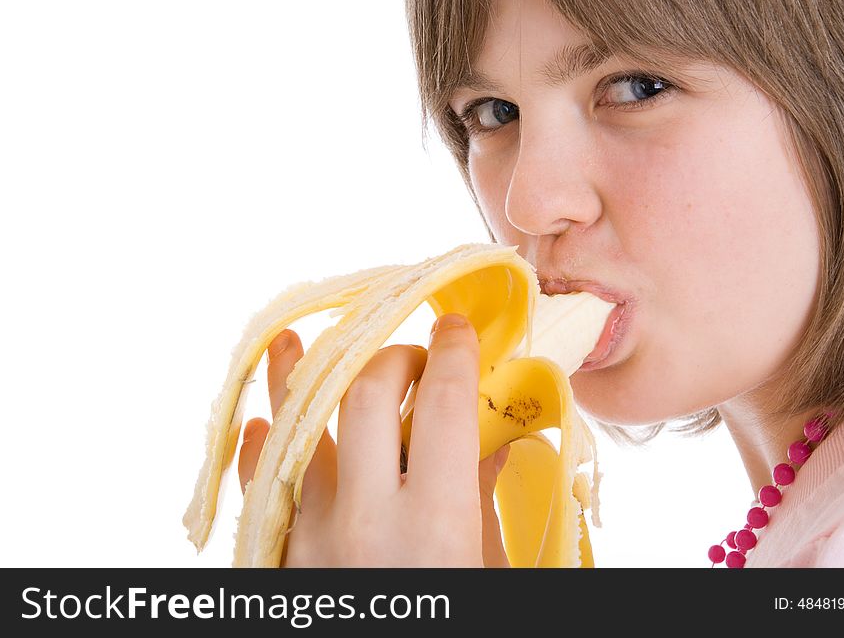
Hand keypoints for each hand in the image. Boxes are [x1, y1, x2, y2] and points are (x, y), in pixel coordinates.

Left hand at [237, 314, 510, 566]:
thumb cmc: (453, 633)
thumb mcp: (485, 567)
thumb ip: (479, 500)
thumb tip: (487, 439)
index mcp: (434, 525)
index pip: (444, 407)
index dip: (453, 354)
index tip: (455, 331)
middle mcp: (365, 522)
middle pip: (366, 399)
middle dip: (392, 360)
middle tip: (413, 361)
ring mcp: (313, 539)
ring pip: (295, 429)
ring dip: (295, 378)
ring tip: (289, 341)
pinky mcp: (281, 560)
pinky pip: (261, 487)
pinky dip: (261, 448)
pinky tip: (261, 422)